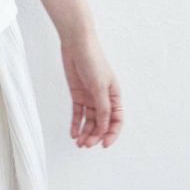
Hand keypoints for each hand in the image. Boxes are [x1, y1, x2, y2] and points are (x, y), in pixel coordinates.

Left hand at [59, 29, 122, 147]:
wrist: (76, 45)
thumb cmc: (93, 60)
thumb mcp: (99, 86)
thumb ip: (102, 107)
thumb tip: (104, 127)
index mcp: (114, 96)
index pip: (116, 120)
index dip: (111, 133)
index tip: (104, 145)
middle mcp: (103, 99)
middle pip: (101, 123)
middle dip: (95, 136)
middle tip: (86, 145)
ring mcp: (90, 97)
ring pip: (89, 121)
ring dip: (85, 133)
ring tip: (79, 143)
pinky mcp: (78, 95)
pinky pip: (78, 114)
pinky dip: (76, 124)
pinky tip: (73, 134)